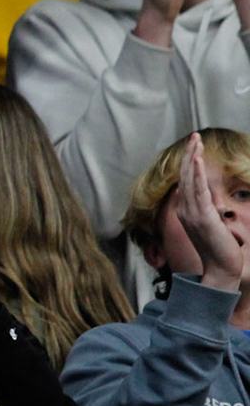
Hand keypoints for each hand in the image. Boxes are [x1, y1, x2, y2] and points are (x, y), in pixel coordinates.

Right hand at [175, 134, 246, 291]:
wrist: (220, 270)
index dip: (188, 162)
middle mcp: (185, 209)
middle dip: (189, 153)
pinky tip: (195, 160)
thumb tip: (192, 195)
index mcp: (185, 210)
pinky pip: (198, 191)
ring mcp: (192, 213)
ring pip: (189, 179)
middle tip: (193, 135)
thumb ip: (199, 209)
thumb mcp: (207, 226)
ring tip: (195, 141)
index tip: (193, 146)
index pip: (184, 181)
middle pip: (184, 175)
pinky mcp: (202, 216)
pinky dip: (195, 174)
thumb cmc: (217, 250)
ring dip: (192, 158)